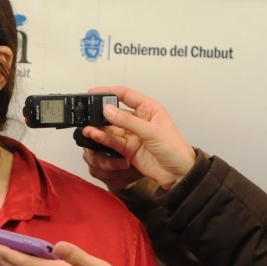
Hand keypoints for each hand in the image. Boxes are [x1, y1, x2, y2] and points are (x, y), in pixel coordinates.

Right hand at [80, 85, 196, 189]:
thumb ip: (128, 121)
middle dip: (101, 113)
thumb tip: (108, 110)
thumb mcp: (152, 131)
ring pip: (112, 129)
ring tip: (88, 129)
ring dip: (100, 129)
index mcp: (149, 108)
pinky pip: (113, 141)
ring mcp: (133, 135)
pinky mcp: (128, 149)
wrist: (179, 174)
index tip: (93, 92)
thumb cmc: (175, 149)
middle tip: (87, 114)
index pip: (126, 94)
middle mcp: (139, 120)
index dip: (109, 92)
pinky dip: (104, 139)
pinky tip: (95, 136)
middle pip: (115, 112)